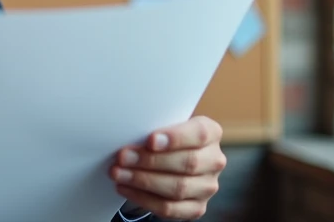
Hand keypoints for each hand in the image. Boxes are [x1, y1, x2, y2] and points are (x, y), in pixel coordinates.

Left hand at [109, 116, 225, 219]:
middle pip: (187, 162)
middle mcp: (214, 160)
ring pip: (178, 187)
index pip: (200, 134)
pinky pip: (170, 208)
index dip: (175, 138)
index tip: (150, 140)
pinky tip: (126, 188)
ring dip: (143, 181)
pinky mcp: (197, 207)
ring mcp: (207, 186)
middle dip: (150, 161)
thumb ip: (156, 126)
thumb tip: (130, 132)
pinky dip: (144, 199)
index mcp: (211, 133)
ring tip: (119, 173)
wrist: (171, 157)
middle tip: (123, 157)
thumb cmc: (165, 136)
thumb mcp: (164, 124)